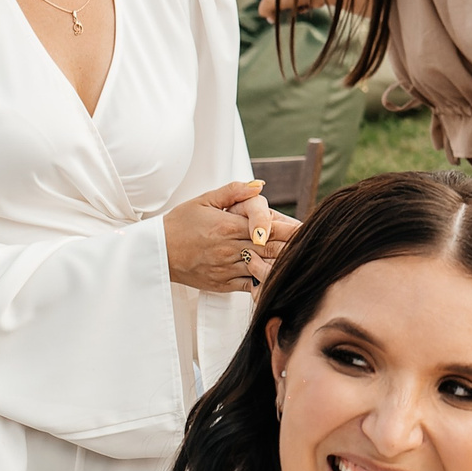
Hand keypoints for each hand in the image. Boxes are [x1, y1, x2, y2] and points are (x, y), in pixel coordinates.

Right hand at [164, 182, 296, 292]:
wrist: (157, 252)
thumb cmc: (180, 223)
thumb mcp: (204, 200)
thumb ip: (234, 192)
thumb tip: (259, 185)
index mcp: (227, 226)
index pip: (266, 228)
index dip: (289, 229)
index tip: (306, 230)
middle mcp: (229, 249)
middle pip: (270, 249)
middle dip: (292, 248)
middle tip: (313, 247)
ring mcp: (226, 268)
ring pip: (262, 268)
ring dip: (281, 265)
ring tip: (302, 263)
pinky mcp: (222, 284)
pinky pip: (250, 285)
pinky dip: (264, 281)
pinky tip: (278, 279)